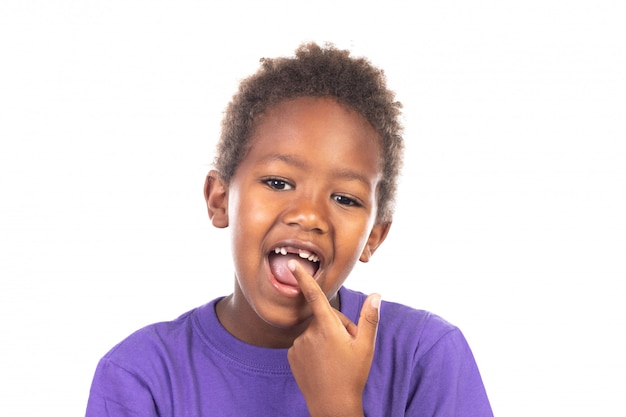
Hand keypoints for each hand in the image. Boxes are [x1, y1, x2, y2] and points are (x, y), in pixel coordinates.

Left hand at [287, 260, 380, 416]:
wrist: (331, 405)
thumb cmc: (352, 375)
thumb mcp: (366, 346)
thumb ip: (369, 318)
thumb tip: (377, 294)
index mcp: (327, 327)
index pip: (315, 296)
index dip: (304, 279)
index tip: (293, 265)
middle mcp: (309, 333)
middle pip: (324, 318)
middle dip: (337, 326)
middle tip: (349, 346)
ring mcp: (298, 345)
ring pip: (315, 332)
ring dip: (325, 338)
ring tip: (336, 358)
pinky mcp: (291, 355)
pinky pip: (305, 343)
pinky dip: (314, 348)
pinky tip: (323, 363)